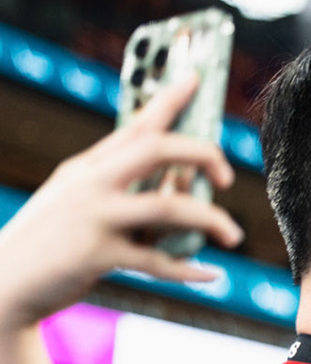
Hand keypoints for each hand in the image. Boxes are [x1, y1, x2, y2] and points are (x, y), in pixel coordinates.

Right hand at [0, 75, 238, 328]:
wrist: (3, 283)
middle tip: (227, 178)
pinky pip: (157, 261)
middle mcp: (90, 184)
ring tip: (234, 236)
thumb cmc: (51, 244)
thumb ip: (126, 192)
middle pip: (157, 149)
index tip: (197, 79)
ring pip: (168, 207)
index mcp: (87, 168)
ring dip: (211, 220)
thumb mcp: (80, 205)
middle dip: (203, 154)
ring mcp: (93, 217)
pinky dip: (189, 269)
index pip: (135, 126)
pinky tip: (211, 273)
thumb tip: (182, 185)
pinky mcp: (97, 255)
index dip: (170, 101)